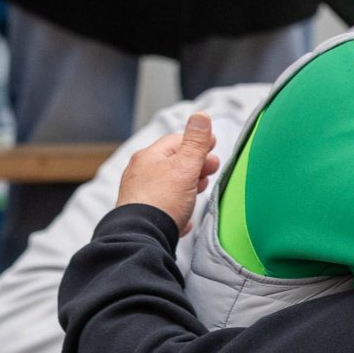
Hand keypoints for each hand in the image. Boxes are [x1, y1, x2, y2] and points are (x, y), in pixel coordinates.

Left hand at [116, 115, 219, 233]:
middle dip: (196, 165)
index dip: (198, 141)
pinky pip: (164, 207)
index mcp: (149, 157)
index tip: (213, 145)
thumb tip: (200, 115)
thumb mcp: (185, 166)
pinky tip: (185, 217)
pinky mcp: (143, 215)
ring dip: (188, 187)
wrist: (142, 237)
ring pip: (169, 185)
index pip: (177, 140)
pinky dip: (177, 208)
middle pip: (173, 163)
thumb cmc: (162, 201)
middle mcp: (140, 173)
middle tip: (212, 170)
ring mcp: (140, 195)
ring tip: (199, 192)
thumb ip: (196, 142)